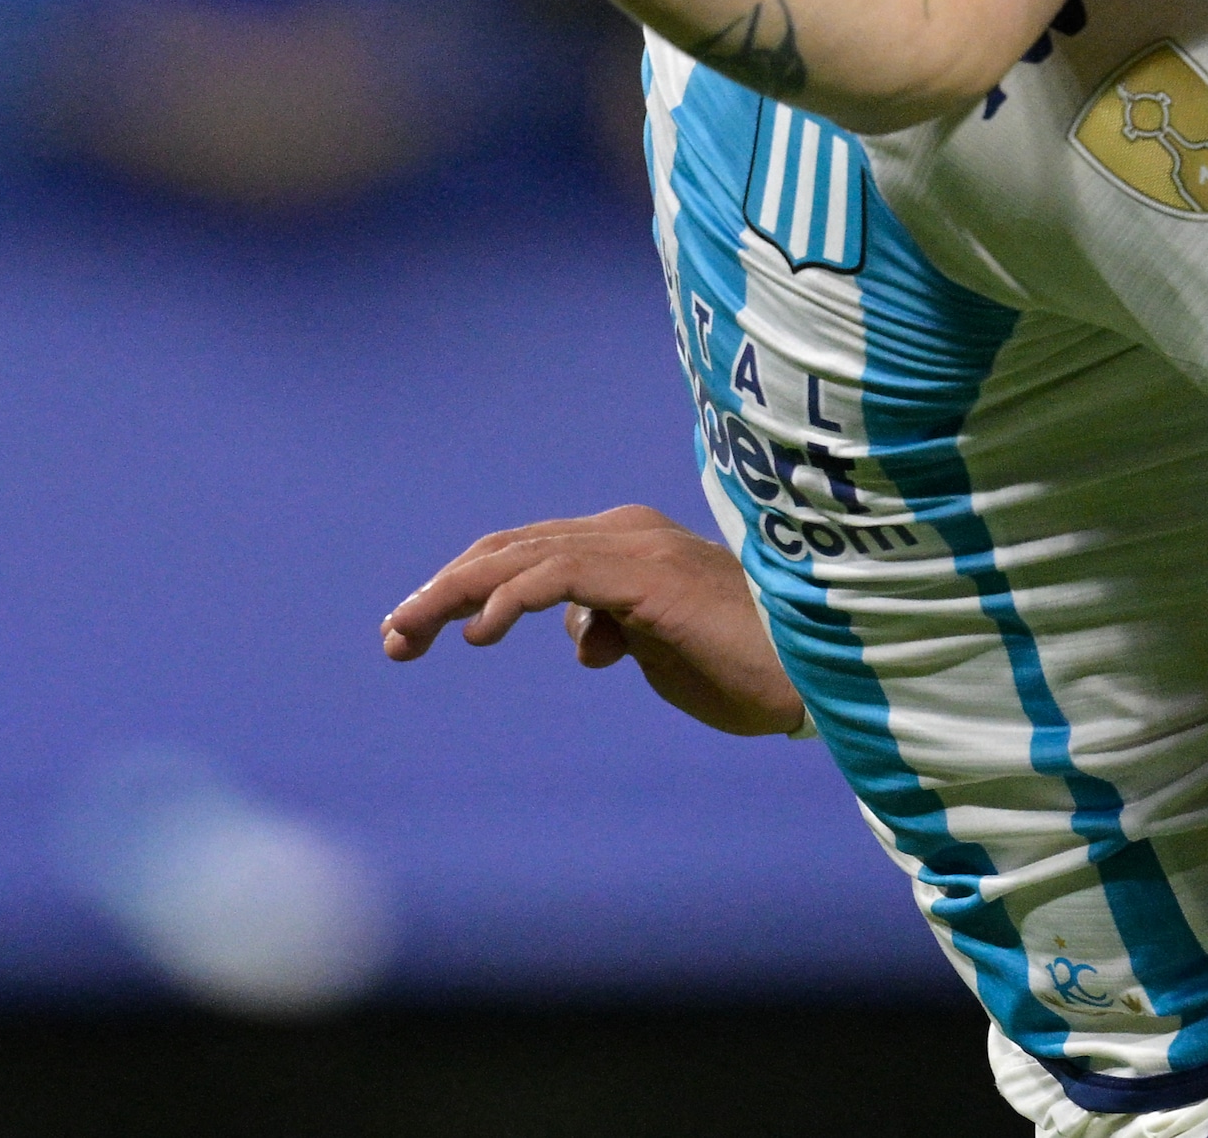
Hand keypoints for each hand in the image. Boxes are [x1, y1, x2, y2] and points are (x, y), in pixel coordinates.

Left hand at [379, 504, 803, 737]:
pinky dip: (511, 598)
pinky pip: (560, 576)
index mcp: (625, 546)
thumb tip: (579, 638)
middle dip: (443, 589)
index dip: (463, 585)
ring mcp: (636, 549)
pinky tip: (476, 632)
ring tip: (410, 633)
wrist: (814, 673)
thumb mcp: (661, 651)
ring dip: (455, 594)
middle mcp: (625, 534)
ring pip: (521, 556)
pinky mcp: (647, 576)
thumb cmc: (746, 665)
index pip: (523, 553)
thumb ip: (616, 632)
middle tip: (393, 636)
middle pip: (508, 549)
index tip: (413, 630)